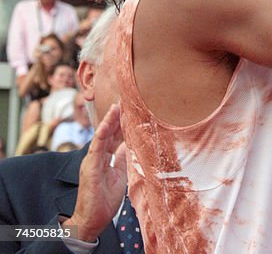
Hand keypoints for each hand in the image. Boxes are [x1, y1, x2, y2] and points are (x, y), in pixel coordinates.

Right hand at [63, 104, 125, 242]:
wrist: (91, 221)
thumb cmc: (104, 200)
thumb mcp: (119, 175)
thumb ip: (122, 159)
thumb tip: (130, 144)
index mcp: (104, 159)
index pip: (114, 137)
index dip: (121, 123)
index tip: (130, 109)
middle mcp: (97, 157)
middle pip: (109, 133)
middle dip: (116, 117)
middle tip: (125, 101)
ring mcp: (92, 161)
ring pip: (101, 137)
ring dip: (109, 121)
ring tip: (116, 106)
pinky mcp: (90, 168)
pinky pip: (95, 148)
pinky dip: (101, 135)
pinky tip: (107, 124)